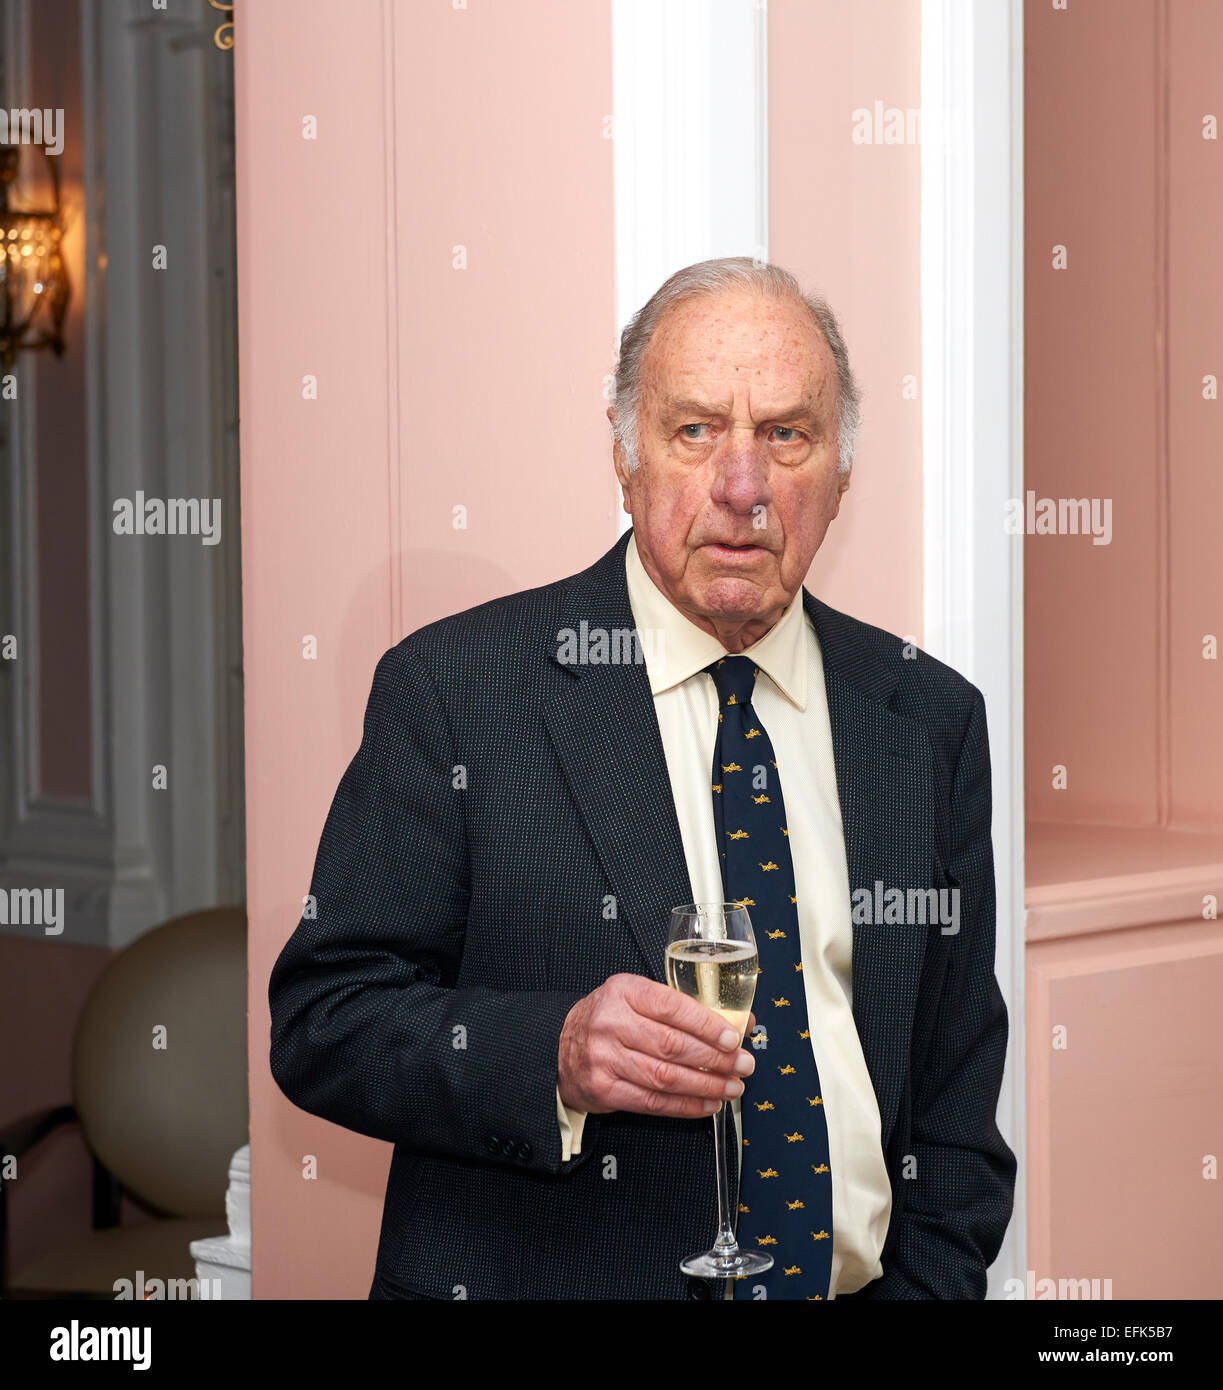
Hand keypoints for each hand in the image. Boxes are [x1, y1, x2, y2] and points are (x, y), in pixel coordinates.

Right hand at [558, 973, 756, 1117]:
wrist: (561, 1047)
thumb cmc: (610, 1019)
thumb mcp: (637, 998)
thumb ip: (682, 1008)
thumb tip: (737, 1022)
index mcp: (624, 991)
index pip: (671, 1007)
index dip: (706, 1025)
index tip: (733, 1037)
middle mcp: (611, 1023)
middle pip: (672, 1045)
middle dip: (715, 1059)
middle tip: (743, 1065)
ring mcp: (605, 1058)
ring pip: (665, 1077)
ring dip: (706, 1085)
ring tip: (732, 1087)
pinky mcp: (604, 1090)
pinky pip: (653, 1102)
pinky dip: (686, 1106)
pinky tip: (708, 1103)